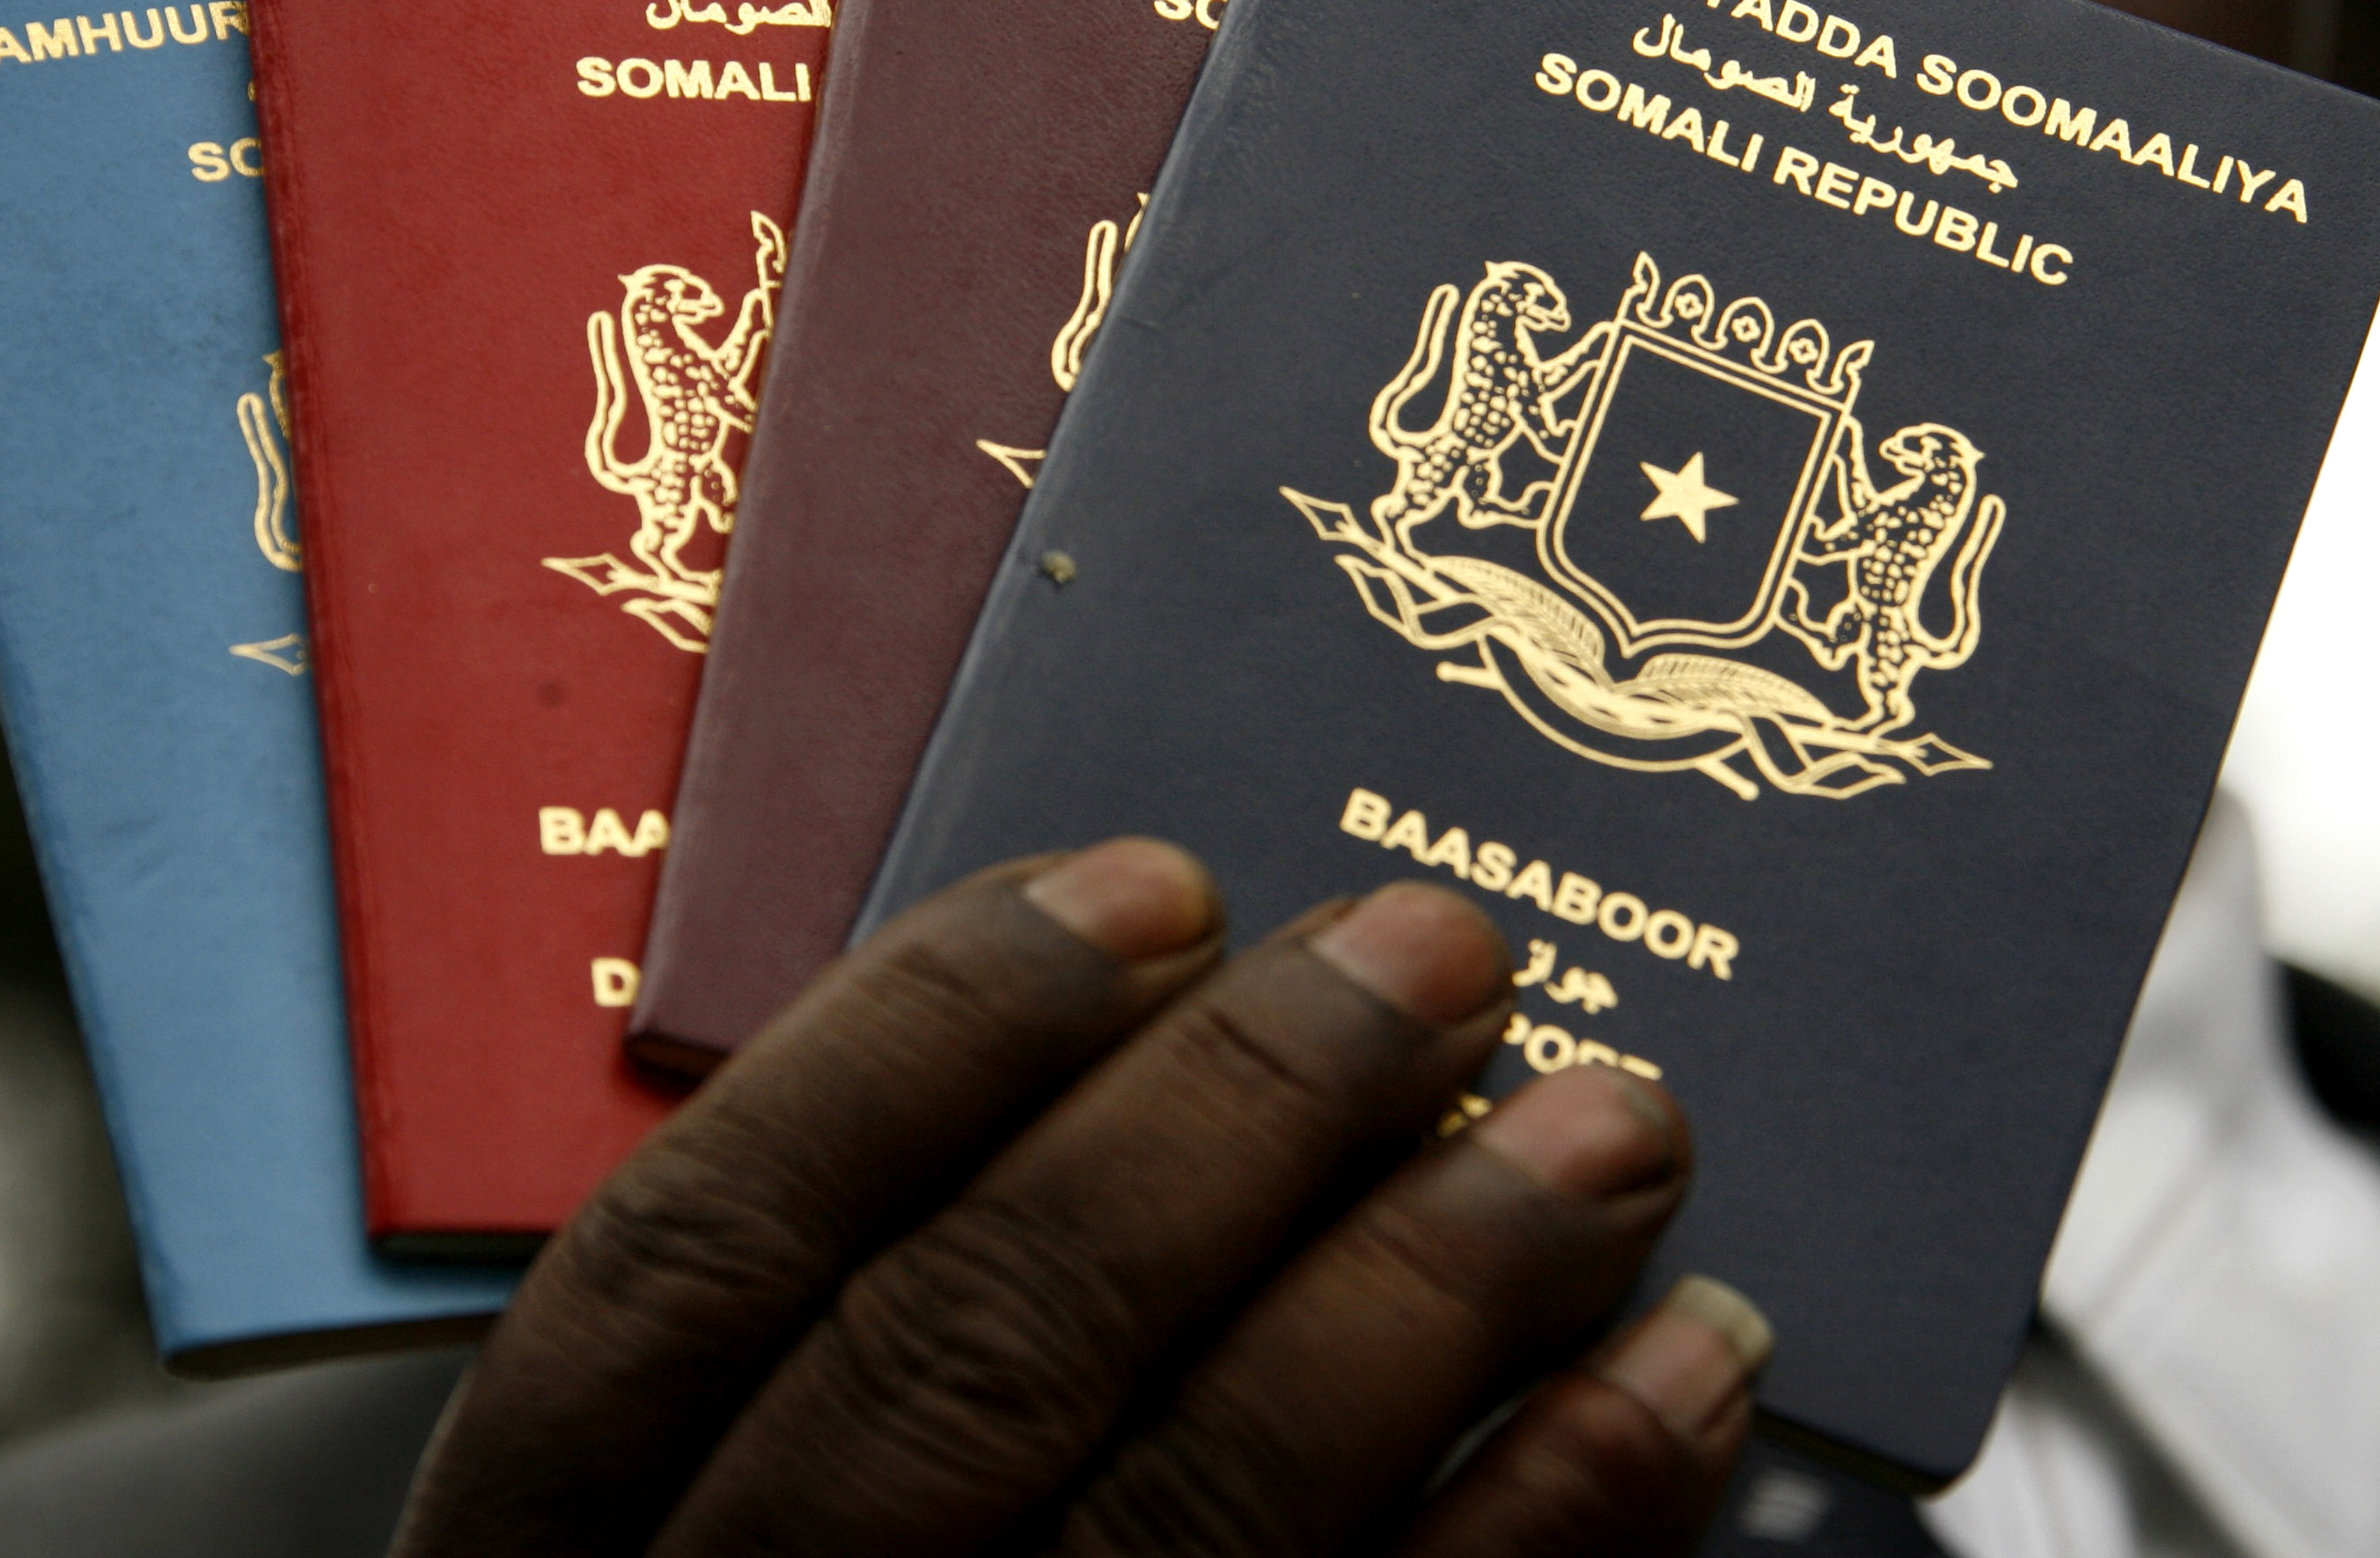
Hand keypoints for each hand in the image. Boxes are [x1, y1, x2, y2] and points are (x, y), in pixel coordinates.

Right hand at [393, 839, 1768, 1556]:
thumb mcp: (706, 1512)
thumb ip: (851, 1303)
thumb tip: (1160, 1042)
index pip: (698, 1252)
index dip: (925, 1040)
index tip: (1145, 884)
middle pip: (972, 1352)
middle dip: (1232, 1115)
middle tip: (1434, 949)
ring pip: (1196, 1511)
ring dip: (1434, 1285)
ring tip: (1609, 1122)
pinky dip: (1570, 1511)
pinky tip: (1681, 1363)